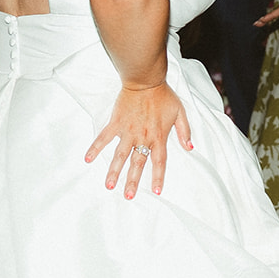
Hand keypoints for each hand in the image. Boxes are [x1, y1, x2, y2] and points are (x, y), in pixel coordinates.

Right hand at [85, 82, 192, 198]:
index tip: (156, 191)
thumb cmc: (163, 95)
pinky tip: (88, 158)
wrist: (145, 81)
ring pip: (120, 155)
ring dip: (114, 171)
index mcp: (158, 137)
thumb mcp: (180, 112)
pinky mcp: (116, 123)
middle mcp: (142, 137)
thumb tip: (190, 147)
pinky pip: (104, 137)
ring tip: (109, 185)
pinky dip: (96, 147)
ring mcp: (128, 131)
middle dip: (132, 181)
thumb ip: (184, 131)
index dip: (158, 177)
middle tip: (128, 196)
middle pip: (137, 163)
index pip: (159, 161)